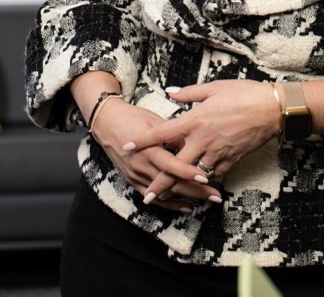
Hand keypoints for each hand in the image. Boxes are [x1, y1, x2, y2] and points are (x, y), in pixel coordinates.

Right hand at [91, 98, 221, 211]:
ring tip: (208, 201)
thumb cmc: (133, 118)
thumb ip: (173, 135)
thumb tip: (193, 144)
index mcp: (148, 149)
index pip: (171, 165)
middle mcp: (142, 166)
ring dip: (187, 198)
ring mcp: (137, 176)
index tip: (206, 178)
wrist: (107, 124)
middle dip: (196, 191)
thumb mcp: (155, 121)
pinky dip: (171, 204)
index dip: (188, 172)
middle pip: (172, 184)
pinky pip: (154, 198)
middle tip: (216, 195)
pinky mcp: (133, 182)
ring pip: (165, 194)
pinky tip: (187, 206)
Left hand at [122, 80, 279, 202]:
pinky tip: (197, 188)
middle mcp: (202, 140)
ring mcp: (217, 153)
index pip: (162, 133)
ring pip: (193, 176)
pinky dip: (204, 183)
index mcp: (194, 120)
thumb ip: (188, 93)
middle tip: (146, 196)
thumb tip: (170, 92)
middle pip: (175, 167)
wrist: (271, 109)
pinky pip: (213, 176)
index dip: (142, 141)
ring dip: (179, 188)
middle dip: (159, 183)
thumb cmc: (242, 94)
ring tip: (167, 198)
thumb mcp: (213, 88)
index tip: (126, 147)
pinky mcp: (231, 161)